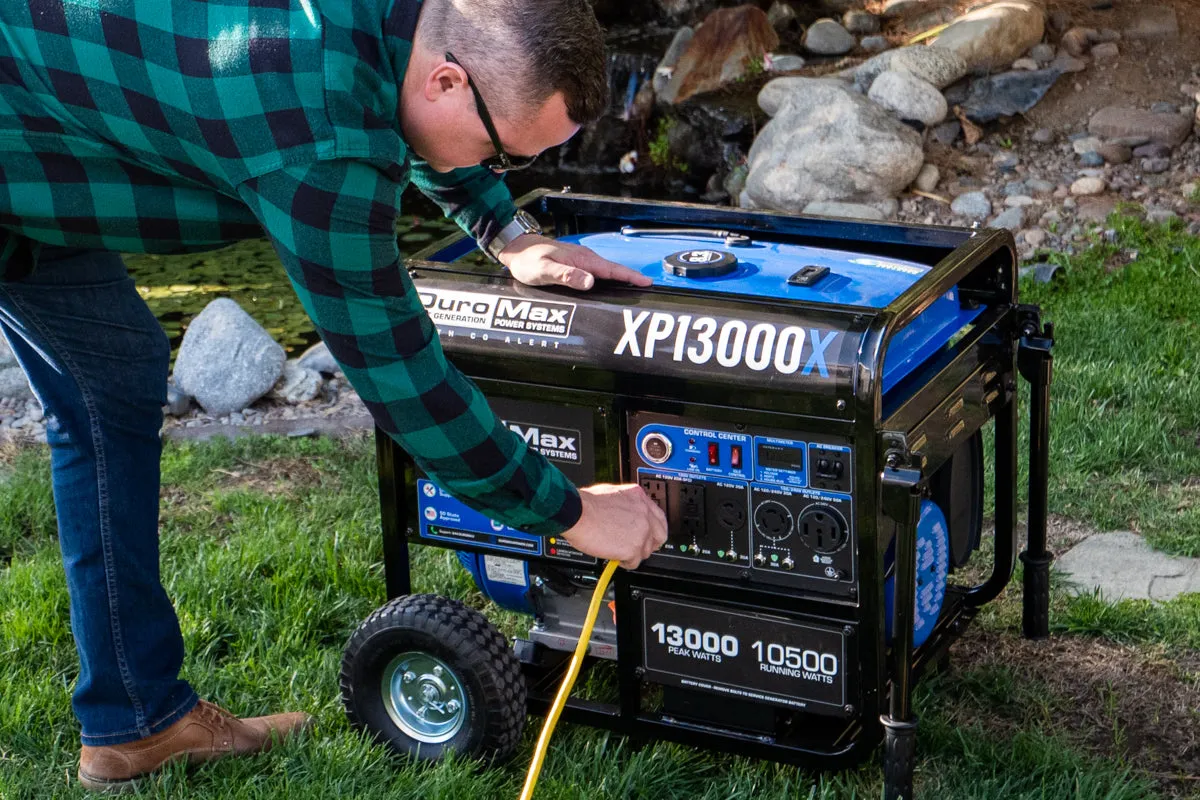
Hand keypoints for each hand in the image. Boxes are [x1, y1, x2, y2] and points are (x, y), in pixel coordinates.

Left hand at [498, 234, 651, 290]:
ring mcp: (582, 262)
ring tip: (636, 290)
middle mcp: (585, 259)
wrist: (517, 249)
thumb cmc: (528, 260)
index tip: (647, 282)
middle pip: (614, 271)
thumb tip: (590, 281)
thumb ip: (566, 276)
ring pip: (607, 272)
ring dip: (622, 280)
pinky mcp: (578, 266)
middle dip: (632, 279)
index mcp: (582, 259)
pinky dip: (610, 279)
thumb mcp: (544, 270)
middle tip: (648, 290)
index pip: (612, 269)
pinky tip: (613, 286)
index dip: (630, 276)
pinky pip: (598, 273)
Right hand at [560, 484, 667, 569]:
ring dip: (633, 553)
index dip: (652, 528)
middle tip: (636, 547)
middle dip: (649, 544)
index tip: (648, 534)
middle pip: (660, 535)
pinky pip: (634, 562)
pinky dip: (624, 562)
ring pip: (646, 551)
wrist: (576, 513)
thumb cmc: (585, 504)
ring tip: (619, 550)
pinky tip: (614, 556)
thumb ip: (626, 505)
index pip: (658, 516)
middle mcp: (644, 513)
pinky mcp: (633, 548)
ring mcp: (641, 532)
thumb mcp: (612, 494)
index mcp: (639, 497)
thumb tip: (624, 516)